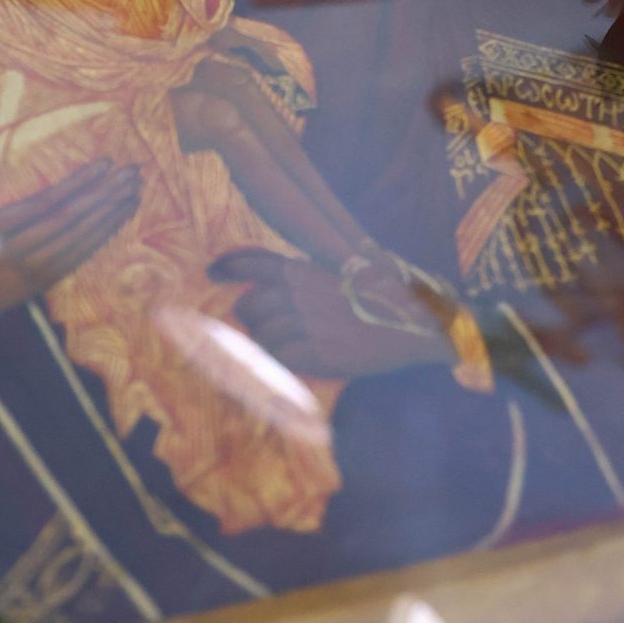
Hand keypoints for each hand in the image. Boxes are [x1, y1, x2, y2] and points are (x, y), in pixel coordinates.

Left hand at [0, 160, 141, 319]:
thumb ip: (13, 261)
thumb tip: (48, 238)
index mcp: (14, 290)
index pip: (69, 258)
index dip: (101, 233)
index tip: (126, 208)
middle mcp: (14, 275)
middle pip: (72, 237)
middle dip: (108, 208)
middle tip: (136, 180)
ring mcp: (2, 255)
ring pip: (64, 223)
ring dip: (99, 197)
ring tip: (125, 175)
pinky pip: (41, 210)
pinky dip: (73, 191)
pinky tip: (94, 174)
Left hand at [210, 248, 457, 378]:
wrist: (411, 324)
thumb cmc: (380, 296)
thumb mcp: (342, 269)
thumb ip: (309, 272)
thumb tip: (279, 280)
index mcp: (304, 267)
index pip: (252, 261)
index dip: (227, 266)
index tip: (212, 273)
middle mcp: (298, 291)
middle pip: (248, 304)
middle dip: (251, 317)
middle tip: (264, 325)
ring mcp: (305, 321)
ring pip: (261, 334)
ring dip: (267, 342)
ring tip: (286, 344)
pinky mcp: (314, 351)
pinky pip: (279, 358)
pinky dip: (283, 361)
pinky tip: (298, 358)